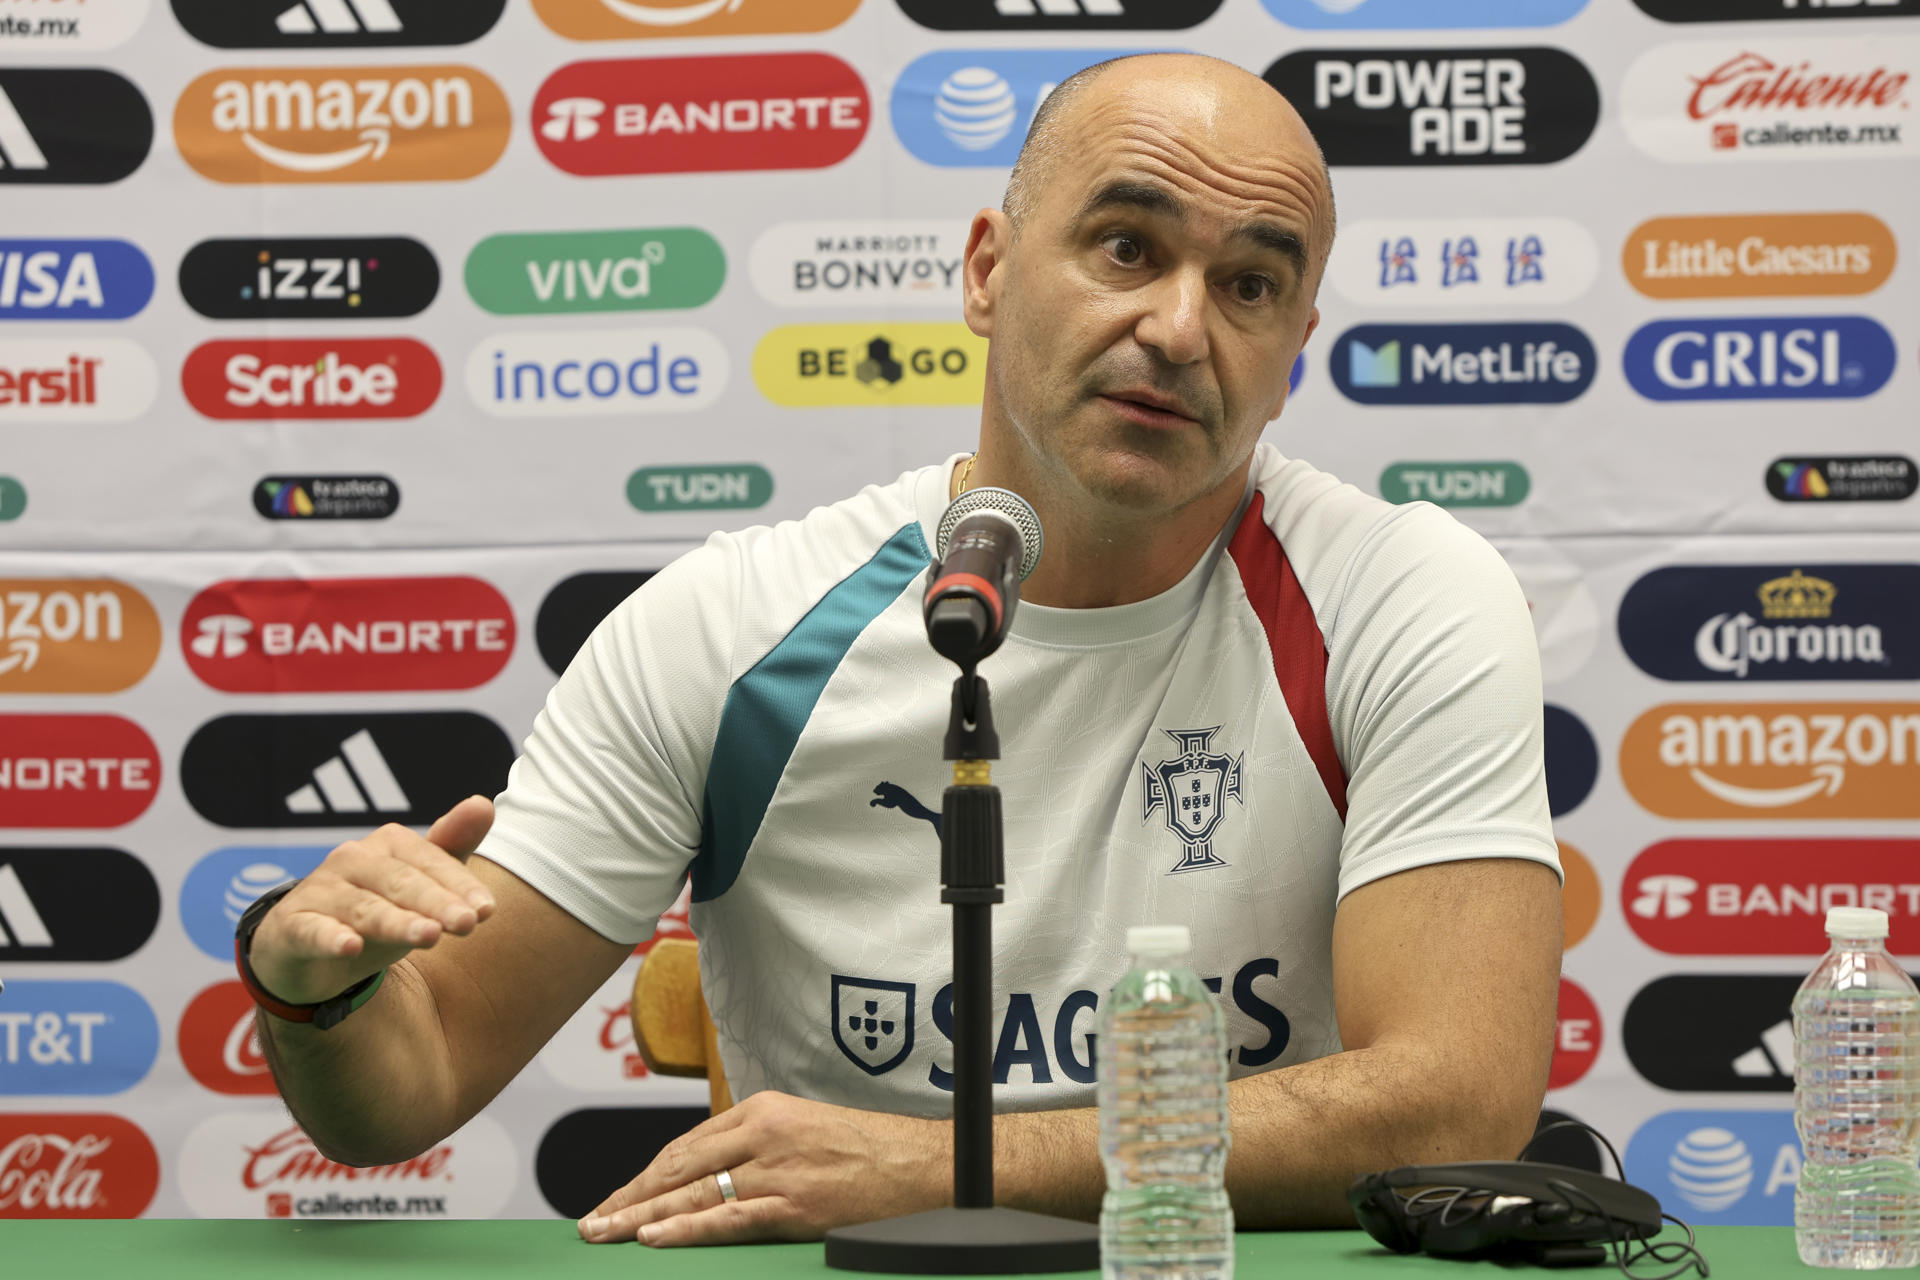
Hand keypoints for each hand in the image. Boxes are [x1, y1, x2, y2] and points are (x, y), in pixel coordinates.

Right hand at [246, 796, 496, 1006]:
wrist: (306, 949)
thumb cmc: (377, 908)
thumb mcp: (419, 883)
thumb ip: (452, 847)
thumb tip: (484, 804)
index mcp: (388, 845)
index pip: (431, 863)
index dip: (460, 886)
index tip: (487, 910)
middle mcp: (353, 859)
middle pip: (401, 882)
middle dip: (436, 903)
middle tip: (467, 923)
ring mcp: (321, 891)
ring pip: (364, 908)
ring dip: (396, 922)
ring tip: (429, 936)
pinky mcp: (293, 926)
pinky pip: (312, 931)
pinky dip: (330, 938)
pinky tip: (350, 948)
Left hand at [577, 1090, 949, 1245]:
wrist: (924, 1164)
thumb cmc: (869, 1149)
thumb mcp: (806, 1128)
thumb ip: (759, 1144)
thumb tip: (711, 1175)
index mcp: (765, 1109)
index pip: (688, 1144)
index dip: (647, 1173)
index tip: (619, 1195)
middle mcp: (764, 1133)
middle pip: (679, 1166)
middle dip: (630, 1195)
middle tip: (593, 1219)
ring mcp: (778, 1169)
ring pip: (694, 1193)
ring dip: (642, 1215)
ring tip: (606, 1233)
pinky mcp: (794, 1204)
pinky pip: (728, 1219)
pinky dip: (686, 1228)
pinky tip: (654, 1236)